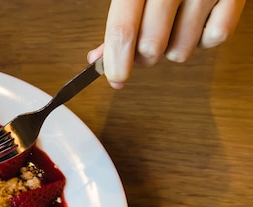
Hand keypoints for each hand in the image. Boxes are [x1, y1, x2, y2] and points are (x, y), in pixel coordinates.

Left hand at [88, 0, 245, 87]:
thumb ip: (120, 20)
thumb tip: (100, 58)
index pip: (124, 30)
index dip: (117, 61)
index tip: (116, 78)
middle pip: (151, 47)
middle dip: (143, 57)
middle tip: (143, 48)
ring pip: (180, 51)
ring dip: (172, 48)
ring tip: (173, 25)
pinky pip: (214, 38)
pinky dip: (203, 38)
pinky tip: (196, 21)